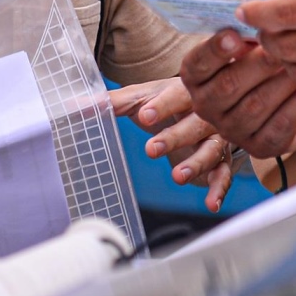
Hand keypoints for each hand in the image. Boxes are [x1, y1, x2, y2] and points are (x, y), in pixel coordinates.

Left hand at [111, 77, 233, 212]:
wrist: (202, 105)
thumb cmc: (165, 101)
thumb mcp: (140, 98)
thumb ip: (111, 103)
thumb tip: (71, 105)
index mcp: (184, 91)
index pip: (175, 94)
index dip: (162, 105)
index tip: (144, 115)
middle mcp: (205, 113)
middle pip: (195, 123)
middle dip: (174, 137)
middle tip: (151, 149)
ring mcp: (216, 136)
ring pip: (211, 150)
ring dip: (196, 164)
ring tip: (177, 177)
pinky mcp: (222, 159)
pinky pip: (224, 174)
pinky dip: (219, 189)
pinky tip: (211, 203)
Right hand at [179, 34, 295, 159]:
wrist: (279, 96)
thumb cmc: (258, 60)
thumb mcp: (245, 43)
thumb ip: (244, 33)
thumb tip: (257, 21)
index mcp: (194, 77)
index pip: (198, 64)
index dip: (215, 50)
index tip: (235, 35)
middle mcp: (206, 106)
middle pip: (228, 85)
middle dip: (257, 64)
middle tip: (280, 47)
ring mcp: (231, 130)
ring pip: (255, 106)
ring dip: (281, 82)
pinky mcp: (259, 147)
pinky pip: (278, 126)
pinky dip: (295, 105)